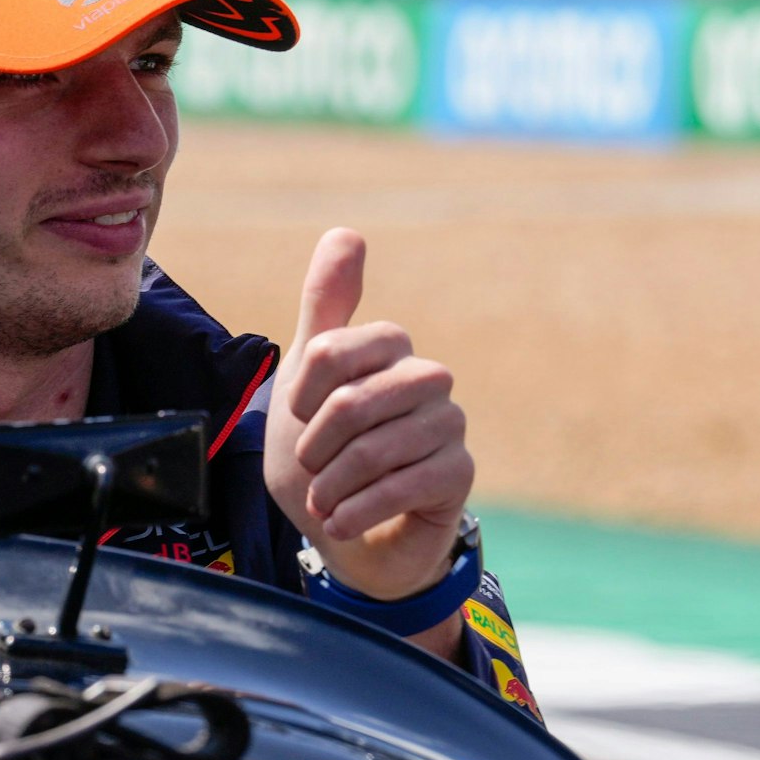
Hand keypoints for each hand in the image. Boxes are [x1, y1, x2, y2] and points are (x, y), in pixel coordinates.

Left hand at [264, 229, 474, 601]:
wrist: (346, 528)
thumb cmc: (324, 451)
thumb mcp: (305, 378)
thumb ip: (324, 306)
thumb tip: (347, 231)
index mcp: (389, 348)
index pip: (332, 351)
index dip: (302, 393)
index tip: (299, 417)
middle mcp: (427, 378)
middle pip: (353, 403)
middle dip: (317, 448)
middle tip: (311, 470)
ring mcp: (449, 424)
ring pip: (376, 449)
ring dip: (333, 486)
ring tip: (324, 501)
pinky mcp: (460, 472)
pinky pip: (406, 485)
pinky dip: (359, 510)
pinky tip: (342, 522)